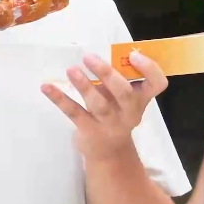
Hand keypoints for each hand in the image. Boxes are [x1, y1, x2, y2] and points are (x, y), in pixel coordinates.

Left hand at [40, 50, 167, 160]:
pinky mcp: (89, 130)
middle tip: (89, 57)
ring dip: (84, 86)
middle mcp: (128, 112)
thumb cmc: (116, 114)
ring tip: (71, 69)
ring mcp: (109, 123)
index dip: (149, 68)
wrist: (109, 153)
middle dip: (107, 74)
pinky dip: (59, 98)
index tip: (133, 55)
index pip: (157, 84)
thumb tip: (100, 50)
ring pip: (98, 104)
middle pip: (124, 93)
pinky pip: (74, 112)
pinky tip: (46, 87)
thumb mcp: (124, 99)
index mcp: (141, 99)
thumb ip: (119, 78)